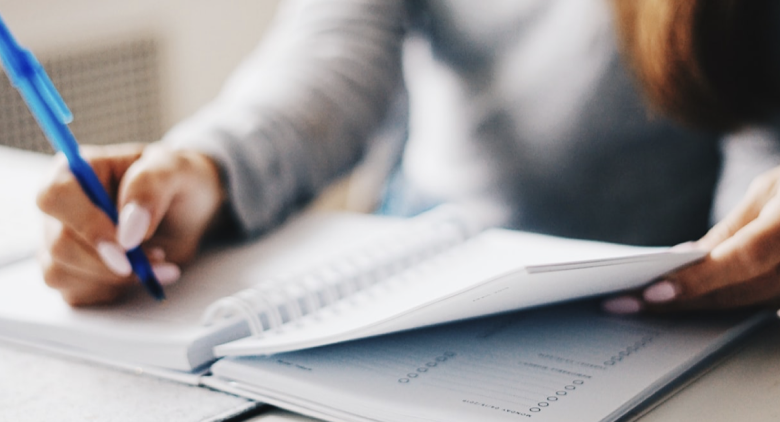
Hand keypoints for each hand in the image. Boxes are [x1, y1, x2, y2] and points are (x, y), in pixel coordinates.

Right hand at [37, 142, 225, 305]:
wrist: (190, 210)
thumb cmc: (178, 181)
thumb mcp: (175, 169)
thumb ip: (149, 188)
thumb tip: (128, 231)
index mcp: (76, 170)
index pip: (56, 196)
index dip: (87, 225)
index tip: (127, 245)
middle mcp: (61, 206)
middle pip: (59, 244)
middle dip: (110, 261)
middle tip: (157, 257)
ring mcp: (61, 240)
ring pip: (61, 273)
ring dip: (115, 278)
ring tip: (156, 260)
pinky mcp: (71, 271)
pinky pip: (74, 292)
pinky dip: (113, 290)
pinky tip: (140, 274)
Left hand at [603, 166, 779, 313]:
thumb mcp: (769, 191)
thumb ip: (732, 230)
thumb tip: (688, 259)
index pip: (743, 259)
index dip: (698, 280)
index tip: (653, 293)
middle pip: (738, 292)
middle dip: (679, 300)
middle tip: (624, 304)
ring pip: (746, 306)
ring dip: (694, 308)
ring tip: (643, 306)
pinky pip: (759, 306)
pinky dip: (721, 305)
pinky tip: (685, 303)